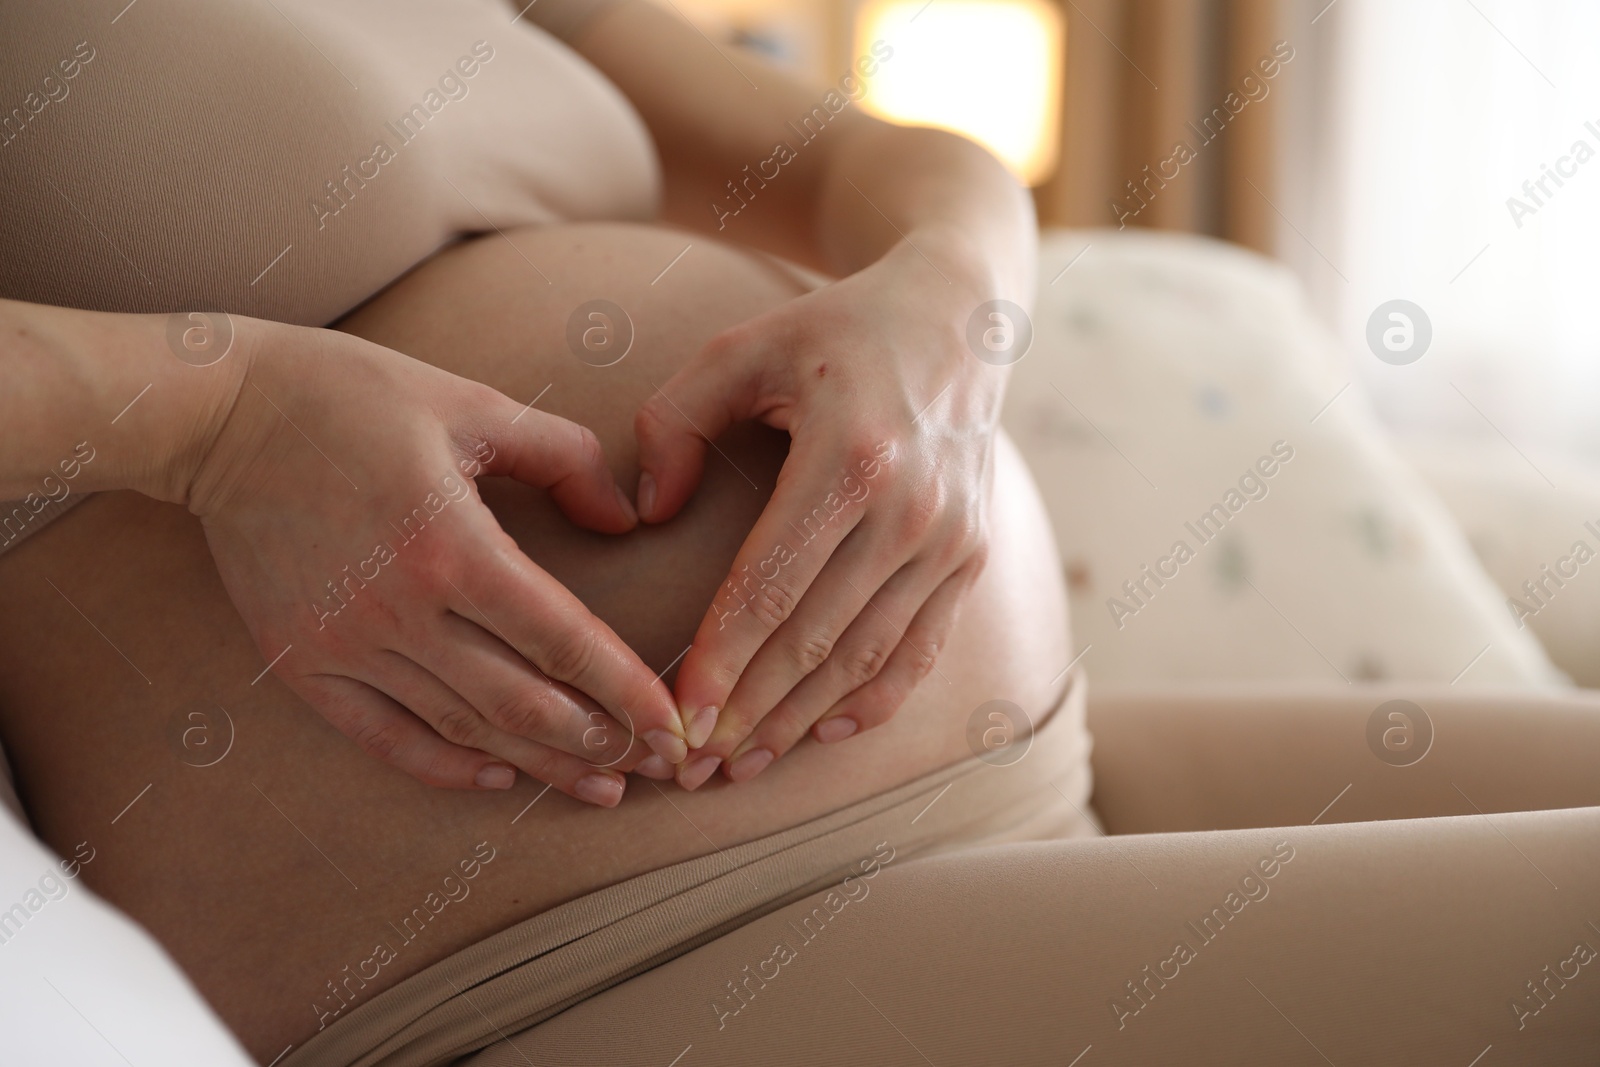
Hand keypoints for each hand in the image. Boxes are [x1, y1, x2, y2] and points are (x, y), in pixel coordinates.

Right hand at [185, 318, 685, 804]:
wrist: (221, 415)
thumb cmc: (354, 397)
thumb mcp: (473, 405)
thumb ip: (563, 458)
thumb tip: (624, 521)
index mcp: (452, 543)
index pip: (563, 639)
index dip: (628, 691)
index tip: (676, 728)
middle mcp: (400, 609)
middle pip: (522, 701)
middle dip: (601, 741)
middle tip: (658, 767)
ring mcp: (346, 643)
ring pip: (462, 728)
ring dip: (539, 763)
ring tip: (601, 785)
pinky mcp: (302, 661)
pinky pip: (383, 736)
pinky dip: (443, 766)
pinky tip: (495, 780)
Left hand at [633, 233, 1005, 787]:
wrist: (961, 318)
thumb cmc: (836, 332)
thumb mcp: (743, 347)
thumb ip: (676, 418)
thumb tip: (649, 511)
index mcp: (851, 457)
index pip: (772, 585)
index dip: (721, 660)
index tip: (676, 716)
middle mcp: (913, 509)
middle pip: (817, 638)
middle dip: (748, 711)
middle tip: (690, 765)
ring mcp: (951, 540)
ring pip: (867, 658)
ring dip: (800, 720)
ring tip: (740, 763)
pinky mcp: (971, 557)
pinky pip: (921, 650)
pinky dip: (873, 701)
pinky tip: (821, 733)